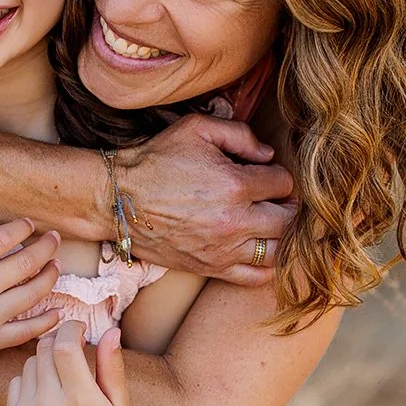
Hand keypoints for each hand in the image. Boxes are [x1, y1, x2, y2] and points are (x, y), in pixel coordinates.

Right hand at [0, 195, 63, 395]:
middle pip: (25, 263)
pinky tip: (58, 312)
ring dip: (50, 277)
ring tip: (56, 266)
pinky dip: (46, 322)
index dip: (21, 229)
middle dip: (45, 247)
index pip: (2, 239)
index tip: (29, 223)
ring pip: (32, 294)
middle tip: (55, 239)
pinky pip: (27, 331)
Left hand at [6, 323, 133, 405]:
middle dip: (58, 342)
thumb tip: (111, 331)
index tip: (80, 328)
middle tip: (72, 348)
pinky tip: (48, 395)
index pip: (63, 346)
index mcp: (80, 401)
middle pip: (43, 350)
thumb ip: (112, 367)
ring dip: (44, 361)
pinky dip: (30, 381)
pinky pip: (16, 384)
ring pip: (29, 364)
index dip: (71, 329)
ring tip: (63, 376)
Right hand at [114, 114, 296, 283]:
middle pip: (288, 220)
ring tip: (267, 223)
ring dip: (279, 236)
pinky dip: (266, 265)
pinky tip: (257, 248)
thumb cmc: (156, 160)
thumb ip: (239, 134)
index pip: (283, 184)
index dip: (278, 175)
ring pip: (278, 250)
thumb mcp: (196, 128)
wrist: (117, 199)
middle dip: (286, 206)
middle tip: (273, 199)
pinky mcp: (211, 268)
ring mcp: (224, 249)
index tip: (265, 174)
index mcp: (234, 185)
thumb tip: (268, 154)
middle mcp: (234, 221)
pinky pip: (256, 277)